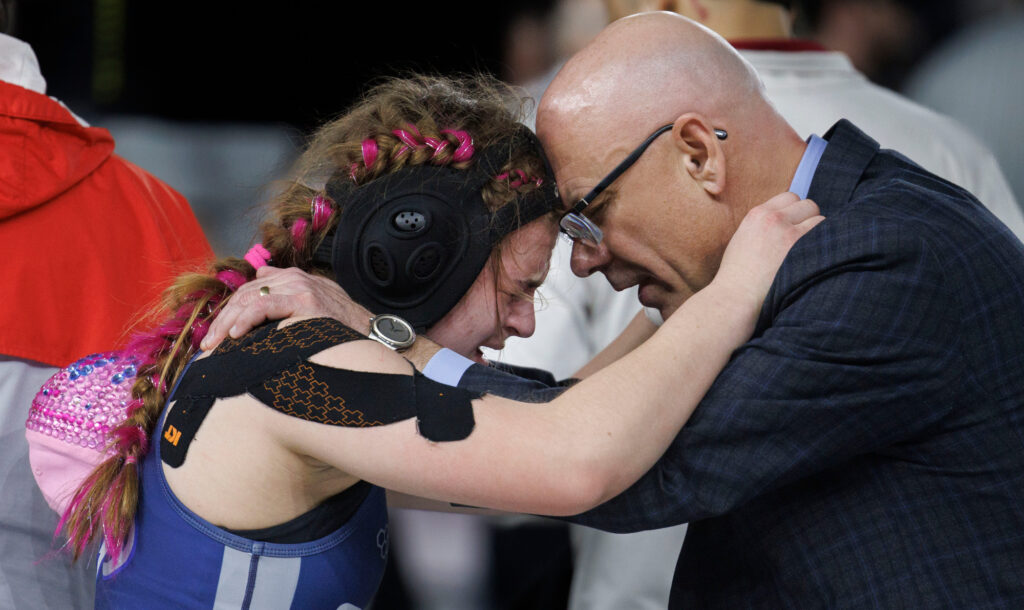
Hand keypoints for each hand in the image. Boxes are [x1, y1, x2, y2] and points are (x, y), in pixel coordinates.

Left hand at [200, 266, 373, 349]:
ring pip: (250, 300)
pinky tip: (235, 336)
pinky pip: (265, 306)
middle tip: (208, 345)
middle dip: (222, 320)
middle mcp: (294, 279)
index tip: (216, 334)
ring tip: (215, 344)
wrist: (371, 332)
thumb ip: (288, 289)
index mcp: (294, 278)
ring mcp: (299, 288)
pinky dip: (246, 319)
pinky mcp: (304, 300)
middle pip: (245, 295)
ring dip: (227, 323)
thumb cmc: (343, 325)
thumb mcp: (316, 300)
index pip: (250, 290)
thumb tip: (262, 277)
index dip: (229, 312)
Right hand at [710, 192, 823, 309]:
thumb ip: (763, 227)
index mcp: (757, 215)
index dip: (795, 212)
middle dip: (808, 220)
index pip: (790, 197)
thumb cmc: (737, 277)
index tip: (794, 227)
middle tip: (803, 242)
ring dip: (819, 234)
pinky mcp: (804, 251)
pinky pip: (828, 237)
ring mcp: (790, 234)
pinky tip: (817, 260)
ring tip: (810, 253)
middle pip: (808, 205)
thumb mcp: (743, 241)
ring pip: (821, 220)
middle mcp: (774, 219)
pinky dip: (826, 247)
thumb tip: (787, 222)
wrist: (736, 298)